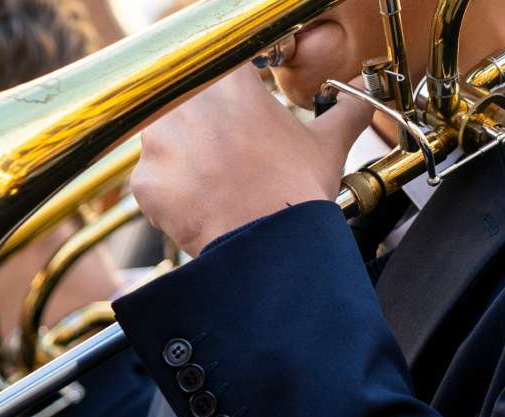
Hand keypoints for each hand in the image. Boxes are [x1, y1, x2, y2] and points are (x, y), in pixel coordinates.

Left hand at [129, 67, 371, 256]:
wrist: (268, 247)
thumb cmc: (296, 191)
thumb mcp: (327, 143)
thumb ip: (343, 113)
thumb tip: (359, 101)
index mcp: (229, 80)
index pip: (217, 85)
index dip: (229, 113)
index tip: (239, 133)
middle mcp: (187, 100)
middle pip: (187, 114)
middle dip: (203, 138)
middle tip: (229, 166)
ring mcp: (160, 140)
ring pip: (165, 148)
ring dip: (184, 168)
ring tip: (216, 191)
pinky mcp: (145, 180)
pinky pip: (151, 186)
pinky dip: (169, 201)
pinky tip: (199, 212)